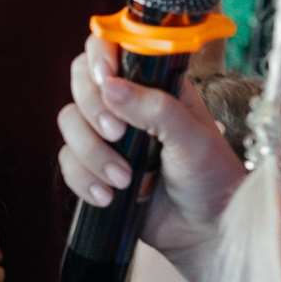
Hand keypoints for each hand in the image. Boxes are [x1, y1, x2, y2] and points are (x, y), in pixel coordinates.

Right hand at [56, 32, 245, 281]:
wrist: (206, 232)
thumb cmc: (212, 178)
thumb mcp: (194, 139)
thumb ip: (155, 109)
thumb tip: (110, 86)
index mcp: (155, 86)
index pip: (114, 48)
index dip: (101, 54)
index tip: (106, 77)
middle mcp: (126, 105)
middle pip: (81, 82)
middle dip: (93, 109)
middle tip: (117, 135)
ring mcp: (107, 138)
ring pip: (69, 124)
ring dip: (90, 153)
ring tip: (123, 180)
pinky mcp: (94, 169)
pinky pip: (68, 163)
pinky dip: (83, 179)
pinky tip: (108, 197)